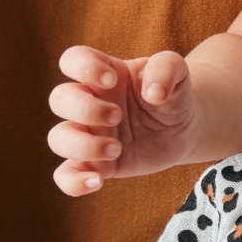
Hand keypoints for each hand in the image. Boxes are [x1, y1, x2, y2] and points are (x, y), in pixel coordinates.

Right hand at [47, 45, 197, 195]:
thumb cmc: (173, 94)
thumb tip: (154, 93)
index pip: (72, 60)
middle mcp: (89, 103)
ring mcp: (89, 134)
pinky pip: (66, 175)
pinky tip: (97, 182)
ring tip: (117, 148)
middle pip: (59, 99)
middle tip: (118, 116)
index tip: (112, 80)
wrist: (184, 128)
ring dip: (82, 145)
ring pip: (58, 138)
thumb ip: (166, 69)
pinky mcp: (97, 164)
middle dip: (86, 109)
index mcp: (104, 74)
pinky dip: (72, 182)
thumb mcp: (178, 74)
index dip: (83, 67)